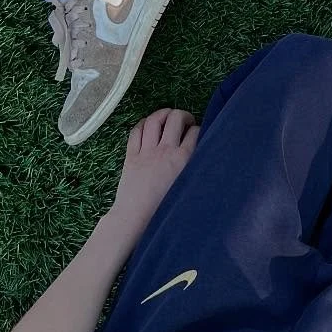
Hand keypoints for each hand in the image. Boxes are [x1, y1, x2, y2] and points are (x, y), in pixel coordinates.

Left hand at [108, 108, 200, 238]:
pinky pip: (136, 131)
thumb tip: (200, 158)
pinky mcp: (131, 155)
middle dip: (183, 115)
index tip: (197, 132)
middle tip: (186, 121)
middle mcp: (165, 151)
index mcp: (183, 160)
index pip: (195, 132)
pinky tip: (148, 125)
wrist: (135, 218)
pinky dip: (143, 123)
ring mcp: (146, 151)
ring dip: (163, 113)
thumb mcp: (186, 188)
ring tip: (168, 116)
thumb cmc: (163, 209)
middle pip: (176, 118)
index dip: (198, 129)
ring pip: (155, 120)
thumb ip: (194, 170)